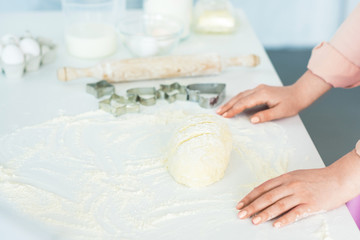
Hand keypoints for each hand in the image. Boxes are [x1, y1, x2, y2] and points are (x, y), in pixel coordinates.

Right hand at [216, 84, 302, 122]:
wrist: (299, 93)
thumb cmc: (292, 103)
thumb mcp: (280, 112)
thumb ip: (265, 116)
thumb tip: (252, 120)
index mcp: (262, 94)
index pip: (244, 103)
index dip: (234, 110)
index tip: (225, 116)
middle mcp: (258, 89)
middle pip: (239, 98)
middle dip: (228, 106)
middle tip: (218, 113)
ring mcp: (258, 89)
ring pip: (240, 95)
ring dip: (230, 102)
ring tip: (221, 110)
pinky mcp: (259, 90)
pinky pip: (244, 95)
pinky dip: (236, 100)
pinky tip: (232, 104)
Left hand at [236, 150, 359, 227]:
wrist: (338, 178)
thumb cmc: (316, 178)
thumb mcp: (295, 176)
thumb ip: (281, 184)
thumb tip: (265, 193)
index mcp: (285, 178)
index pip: (262, 188)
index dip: (250, 197)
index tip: (240, 204)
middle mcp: (290, 185)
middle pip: (267, 197)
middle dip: (252, 206)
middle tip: (241, 214)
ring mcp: (300, 194)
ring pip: (278, 205)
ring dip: (264, 214)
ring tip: (254, 221)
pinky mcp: (311, 204)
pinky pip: (295, 214)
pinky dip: (284, 220)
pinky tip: (275, 225)